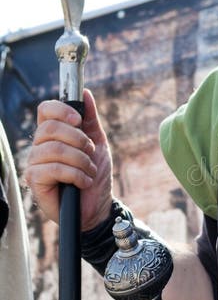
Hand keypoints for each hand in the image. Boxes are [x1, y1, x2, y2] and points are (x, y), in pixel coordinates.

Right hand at [25, 88, 112, 230]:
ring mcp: (36, 163)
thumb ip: (90, 119)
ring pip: (54, 149)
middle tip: (91, 152)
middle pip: (49, 127)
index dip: (61, 110)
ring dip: (80, 160)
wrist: (99, 206)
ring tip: (89, 171)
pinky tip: (83, 182)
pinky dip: (75, 174)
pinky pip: (53, 169)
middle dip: (78, 139)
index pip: (45, 110)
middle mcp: (40, 146)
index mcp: (53, 134)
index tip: (79, 120)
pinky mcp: (36, 181)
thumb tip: (85, 93)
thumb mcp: (98, 144)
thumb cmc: (96, 175)